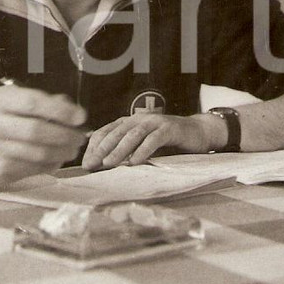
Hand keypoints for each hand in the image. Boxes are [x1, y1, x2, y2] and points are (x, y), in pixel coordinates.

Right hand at [0, 84, 87, 188]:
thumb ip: (46, 102)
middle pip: (35, 130)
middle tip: (80, 136)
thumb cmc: (4, 121)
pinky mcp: (1, 171)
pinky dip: (53, 164)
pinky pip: (35, 169)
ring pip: (38, 154)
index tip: (81, 116)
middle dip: (65, 135)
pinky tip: (57, 158)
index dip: (60, 110)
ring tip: (72, 148)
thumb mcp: (18, 102)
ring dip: (63, 152)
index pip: (32, 103)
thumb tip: (74, 111)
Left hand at [82, 113, 222, 170]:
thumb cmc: (168, 142)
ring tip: (108, 164)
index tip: (86, 163)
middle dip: (101, 149)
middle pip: (115, 133)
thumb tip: (101, 164)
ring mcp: (154, 122)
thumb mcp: (142, 145)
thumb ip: (126, 150)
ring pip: (132, 135)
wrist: (198, 132)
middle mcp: (139, 119)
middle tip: (90, 165)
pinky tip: (134, 163)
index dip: (94, 147)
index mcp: (129, 122)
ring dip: (119, 150)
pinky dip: (142, 151)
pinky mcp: (169, 129)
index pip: (105, 131)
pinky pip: (153, 140)